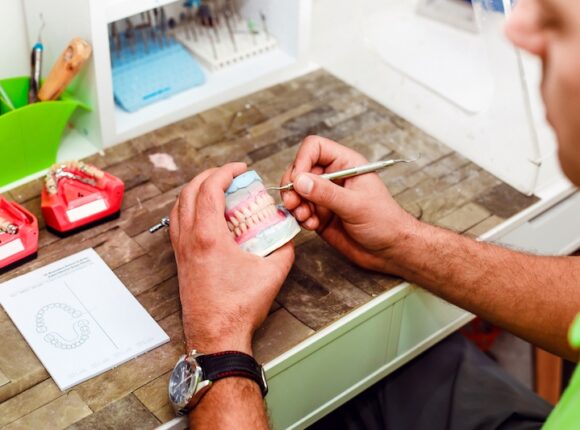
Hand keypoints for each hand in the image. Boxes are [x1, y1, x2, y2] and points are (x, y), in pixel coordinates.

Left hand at [170, 163, 294, 354]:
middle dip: (209, 175)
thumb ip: (284, 246)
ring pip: (179, 206)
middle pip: (189, 191)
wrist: (216, 335)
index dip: (225, 171)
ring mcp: (181, 250)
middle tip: (230, 176)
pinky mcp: (180, 261)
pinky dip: (190, 209)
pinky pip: (178, 223)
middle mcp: (189, 238)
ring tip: (217, 190)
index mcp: (208, 236)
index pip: (210, 188)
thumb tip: (287, 232)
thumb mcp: (274, 271)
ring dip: (196, 190)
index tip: (241, 168)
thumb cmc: (240, 307)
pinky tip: (207, 216)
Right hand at [281, 136, 417, 272]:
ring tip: (305, 216)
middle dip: (293, 186)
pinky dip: (300, 218)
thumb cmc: (385, 222)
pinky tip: (312, 226)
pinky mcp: (320, 214)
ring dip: (295, 204)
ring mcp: (325, 196)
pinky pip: (300, 210)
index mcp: (346, 164)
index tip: (298, 180)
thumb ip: (326, 193)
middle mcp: (333, 177)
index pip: (315, 148)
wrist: (390, 250)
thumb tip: (300, 181)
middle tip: (293, 202)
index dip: (302, 161)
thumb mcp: (356, 205)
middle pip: (300, 169)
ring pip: (297, 191)